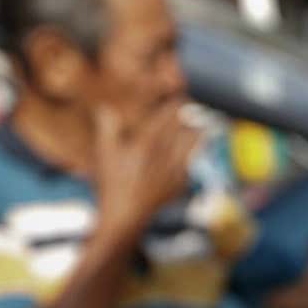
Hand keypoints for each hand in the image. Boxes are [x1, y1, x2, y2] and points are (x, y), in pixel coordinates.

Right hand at [92, 102, 199, 244]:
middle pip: (184, 125)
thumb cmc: (111, 184)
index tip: (179, 91)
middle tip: (192, 100)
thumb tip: (106, 107)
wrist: (125, 216)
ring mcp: (175, 169)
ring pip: (195, 141)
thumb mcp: (104, 154)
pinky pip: (194, 159)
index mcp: (146, 144)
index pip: (168, 115)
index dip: (176, 101)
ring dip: (198, 128)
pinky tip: (200, 141)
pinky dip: (197, 148)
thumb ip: (108, 128)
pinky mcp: (181, 182)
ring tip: (202, 118)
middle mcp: (164, 154)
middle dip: (188, 111)